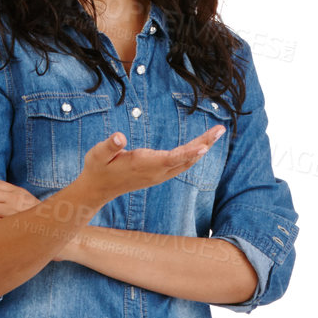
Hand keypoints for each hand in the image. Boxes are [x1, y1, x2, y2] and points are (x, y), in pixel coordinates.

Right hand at [80, 126, 223, 206]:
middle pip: (186, 159)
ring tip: (216, 133)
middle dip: (204, 144)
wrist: (98, 188)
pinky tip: (202, 145)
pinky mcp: (159, 173)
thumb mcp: (97, 154)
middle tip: (220, 129)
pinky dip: (194, 153)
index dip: (188, 153)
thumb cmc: (98, 167)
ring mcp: (159, 174)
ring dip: (202, 148)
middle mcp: (156, 171)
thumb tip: (119, 137)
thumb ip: (109, 145)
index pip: (171, 159)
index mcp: (144, 165)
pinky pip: (182, 163)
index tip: (204, 147)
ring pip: (186, 161)